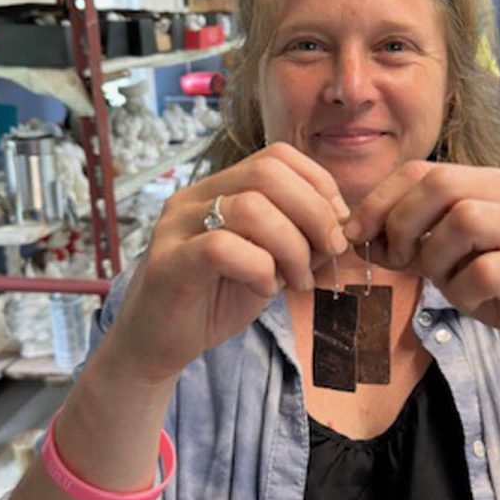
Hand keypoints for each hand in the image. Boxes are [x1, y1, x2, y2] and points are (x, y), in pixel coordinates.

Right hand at [104, 143, 349, 384]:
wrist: (160, 344)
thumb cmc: (215, 300)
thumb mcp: (269, 261)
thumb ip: (298, 238)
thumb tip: (338, 226)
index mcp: (220, 187)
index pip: (277, 156)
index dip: (318, 184)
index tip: (337, 224)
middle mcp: (195, 196)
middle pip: (267, 172)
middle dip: (314, 212)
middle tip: (328, 252)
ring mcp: (177, 226)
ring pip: (250, 208)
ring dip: (292, 247)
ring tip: (297, 280)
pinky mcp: (168, 263)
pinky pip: (222, 248)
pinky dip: (259, 269)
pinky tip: (264, 290)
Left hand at [343, 161, 499, 371]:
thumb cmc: (494, 288)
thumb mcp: (443, 257)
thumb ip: (409, 237)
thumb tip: (354, 231)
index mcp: (488, 185)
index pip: (422, 171)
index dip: (380, 200)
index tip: (355, 233)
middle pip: (443, 184)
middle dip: (404, 222)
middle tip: (400, 259)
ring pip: (466, 220)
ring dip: (437, 258)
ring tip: (445, 280)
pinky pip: (487, 271)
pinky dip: (465, 292)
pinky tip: (473, 300)